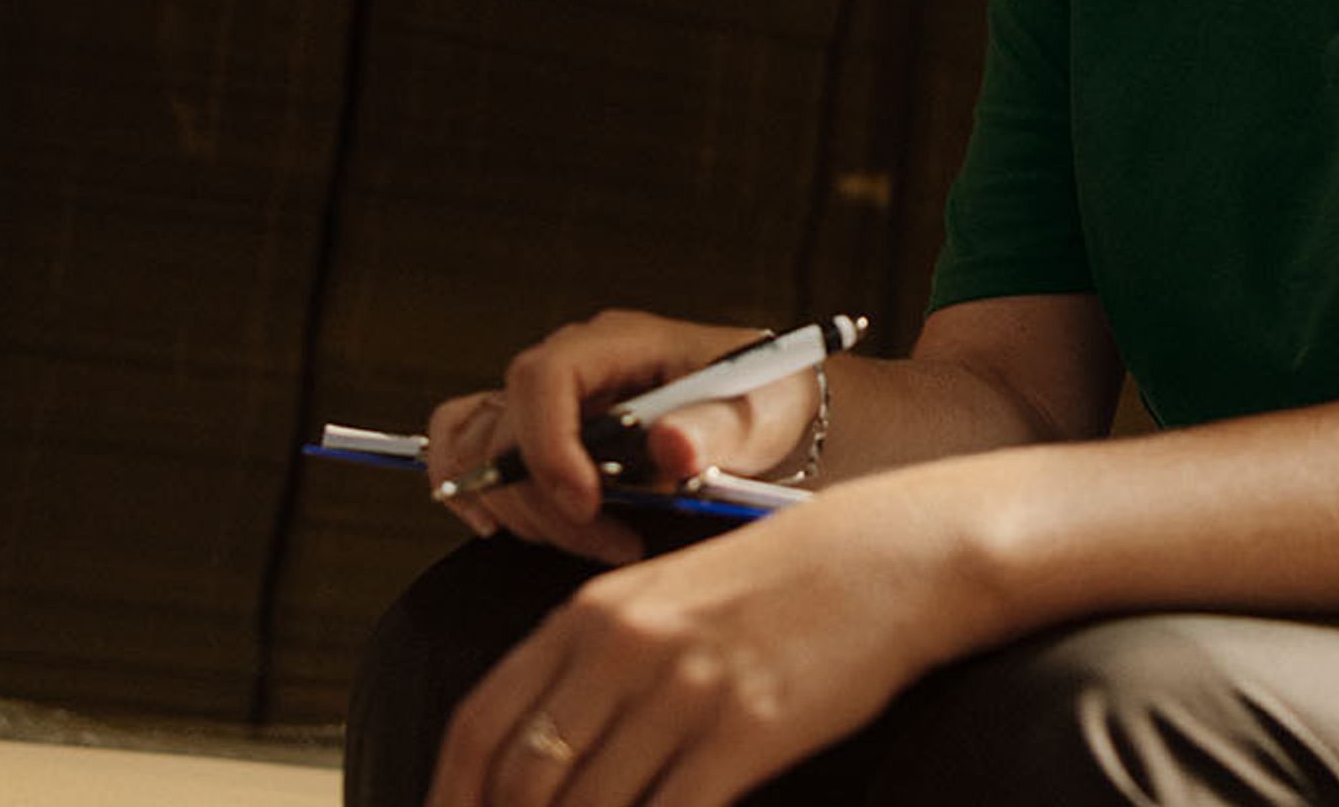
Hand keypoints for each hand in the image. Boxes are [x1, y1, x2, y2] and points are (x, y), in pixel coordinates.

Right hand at [425, 311, 817, 561]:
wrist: (773, 417)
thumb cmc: (767, 403)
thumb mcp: (763, 414)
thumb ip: (719, 428)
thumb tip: (668, 447)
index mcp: (623, 342)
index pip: (544, 377)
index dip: (548, 445)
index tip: (586, 504)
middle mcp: (574, 363)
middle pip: (505, 426)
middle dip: (546, 500)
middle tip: (612, 542)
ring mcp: (551, 398)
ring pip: (481, 448)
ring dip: (522, 510)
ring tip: (596, 541)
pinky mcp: (539, 432)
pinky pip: (466, 443)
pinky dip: (472, 488)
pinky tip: (506, 527)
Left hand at [427, 483, 975, 806]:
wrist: (890, 556)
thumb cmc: (781, 584)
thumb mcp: (667, 599)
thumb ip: (597, 663)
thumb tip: (543, 759)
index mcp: (592, 613)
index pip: (481, 724)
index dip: (449, 798)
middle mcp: (625, 648)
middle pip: (524, 779)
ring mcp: (685, 689)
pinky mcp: (746, 730)